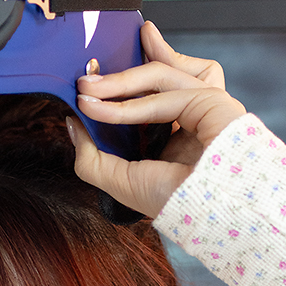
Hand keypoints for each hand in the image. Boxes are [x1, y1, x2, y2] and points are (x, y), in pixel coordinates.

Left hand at [67, 18, 246, 217]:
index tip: (90, 79)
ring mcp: (205, 106)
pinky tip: (102, 108)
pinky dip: (132, 101)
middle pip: (160, 74)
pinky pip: (168, 91)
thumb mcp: (119, 181)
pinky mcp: (213, 100)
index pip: (150, 96)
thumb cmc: (173, 203)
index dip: (122, 82)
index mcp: (176, 136)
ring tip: (86, 87)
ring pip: (162, 75)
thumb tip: (72, 123)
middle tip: (86, 72)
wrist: (207, 215)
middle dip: (119, 71)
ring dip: (119, 80)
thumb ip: (91, 156)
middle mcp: (192, 118)